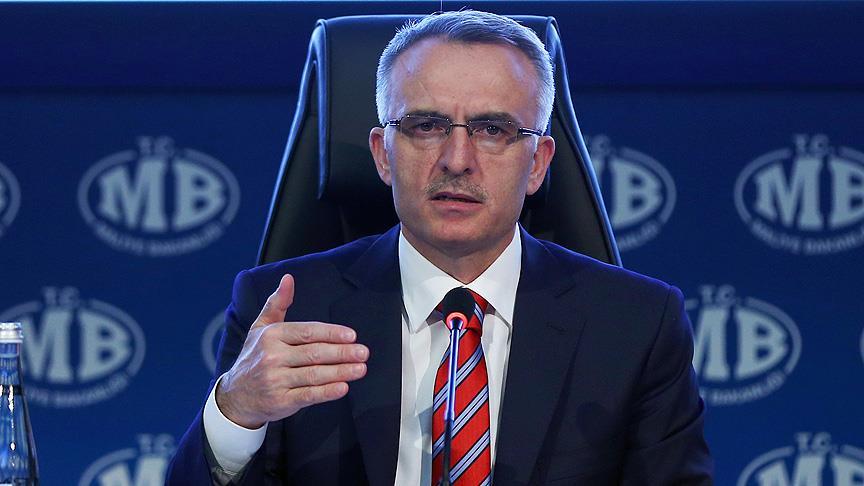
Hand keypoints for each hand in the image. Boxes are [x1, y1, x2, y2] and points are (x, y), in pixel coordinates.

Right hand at [216, 274, 368, 428]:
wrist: (235, 396)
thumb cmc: (254, 357)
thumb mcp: (260, 328)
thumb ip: (277, 303)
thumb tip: (288, 279)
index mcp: (271, 336)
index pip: (306, 332)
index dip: (331, 333)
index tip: (351, 335)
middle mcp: (272, 357)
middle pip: (314, 353)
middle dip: (342, 353)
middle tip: (363, 352)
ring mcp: (276, 380)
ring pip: (314, 374)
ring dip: (341, 372)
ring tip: (360, 368)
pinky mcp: (281, 401)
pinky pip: (308, 395)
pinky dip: (327, 392)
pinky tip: (343, 387)